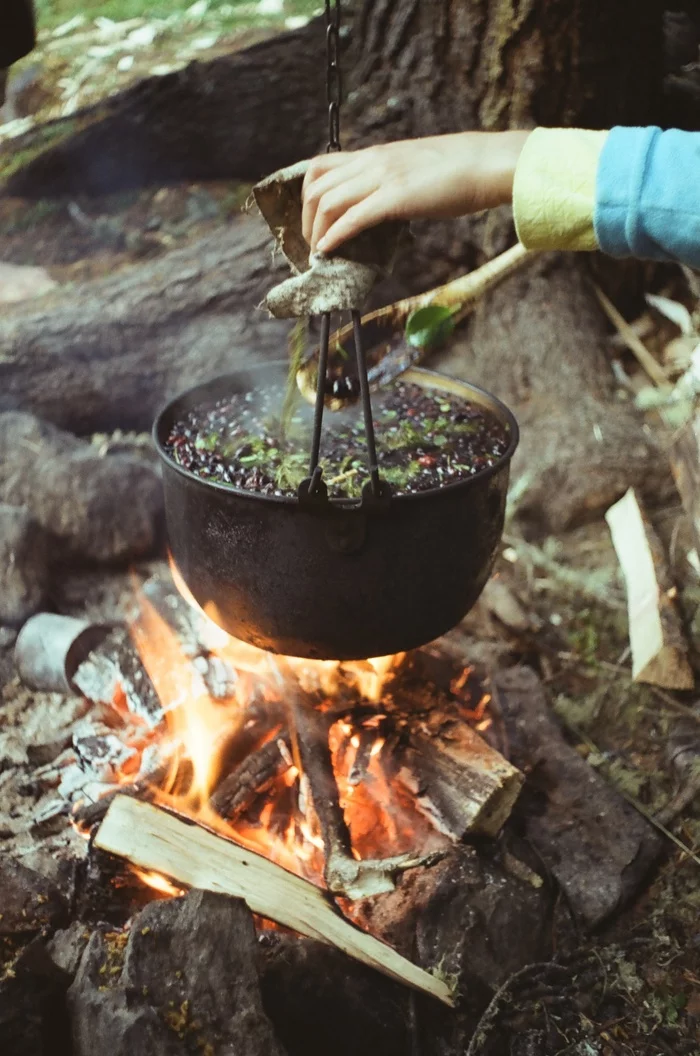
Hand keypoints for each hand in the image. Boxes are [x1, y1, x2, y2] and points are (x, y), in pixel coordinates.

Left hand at [301, 130, 530, 253]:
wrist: (486, 163)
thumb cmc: (458, 171)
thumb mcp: (413, 171)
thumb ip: (392, 184)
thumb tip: (382, 208)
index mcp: (375, 154)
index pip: (321, 166)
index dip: (307, 195)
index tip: (312, 220)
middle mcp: (372, 161)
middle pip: (316, 186)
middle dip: (306, 219)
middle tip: (312, 243)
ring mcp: (382, 176)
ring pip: (327, 201)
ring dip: (316, 231)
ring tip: (318, 252)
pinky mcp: (395, 197)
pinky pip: (352, 217)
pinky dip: (334, 236)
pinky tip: (328, 251)